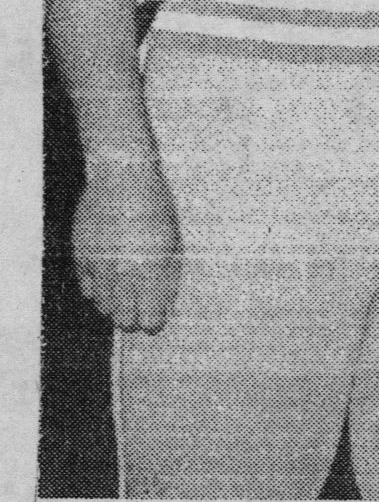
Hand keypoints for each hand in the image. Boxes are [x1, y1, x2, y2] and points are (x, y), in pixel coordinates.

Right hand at [74, 160, 181, 332]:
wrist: (122, 178)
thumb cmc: (156, 209)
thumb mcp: (173, 243)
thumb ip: (168, 279)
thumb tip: (161, 310)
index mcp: (155, 268)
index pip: (150, 321)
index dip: (152, 323)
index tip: (154, 319)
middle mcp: (126, 271)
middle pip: (124, 321)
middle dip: (132, 319)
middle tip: (138, 307)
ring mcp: (100, 265)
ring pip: (103, 307)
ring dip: (114, 303)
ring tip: (125, 284)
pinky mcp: (81, 257)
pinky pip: (87, 289)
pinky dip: (97, 288)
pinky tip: (109, 273)